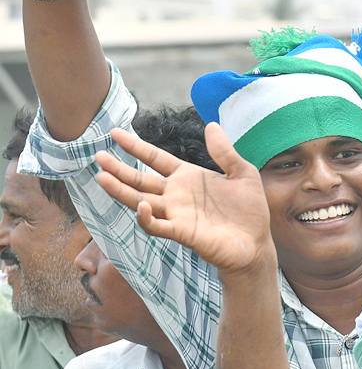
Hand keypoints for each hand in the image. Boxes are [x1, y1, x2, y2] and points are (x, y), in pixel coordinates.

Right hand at [95, 124, 275, 274]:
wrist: (256, 243)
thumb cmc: (250, 210)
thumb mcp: (242, 172)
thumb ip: (225, 151)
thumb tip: (211, 125)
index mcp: (188, 176)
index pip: (155, 158)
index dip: (135, 147)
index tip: (115, 133)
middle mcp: (176, 194)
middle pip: (140, 179)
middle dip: (119, 169)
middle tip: (98, 156)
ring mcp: (177, 214)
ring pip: (140, 201)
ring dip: (121, 191)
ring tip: (102, 178)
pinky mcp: (182, 232)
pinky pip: (157, 225)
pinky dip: (146, 218)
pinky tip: (140, 206)